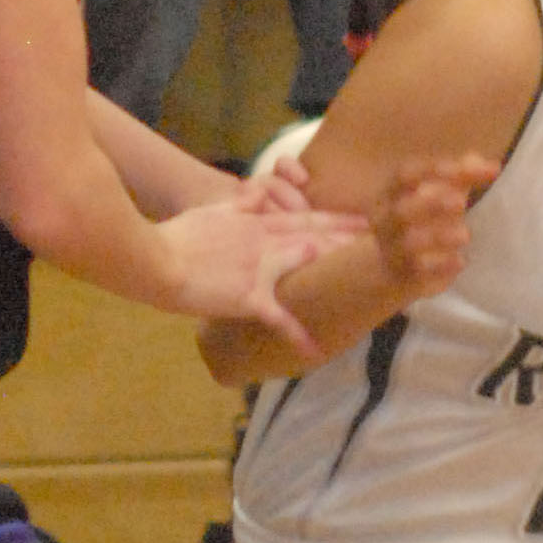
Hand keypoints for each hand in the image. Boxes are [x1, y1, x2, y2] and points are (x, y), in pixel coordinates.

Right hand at [156, 201, 361, 357]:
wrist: (154, 258)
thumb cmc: (176, 236)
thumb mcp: (211, 211)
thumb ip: (239, 204)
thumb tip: (258, 192)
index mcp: (255, 224)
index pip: (305, 217)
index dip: (338, 218)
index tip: (366, 219)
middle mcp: (264, 242)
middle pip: (316, 237)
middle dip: (351, 240)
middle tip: (387, 242)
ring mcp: (259, 268)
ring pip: (306, 265)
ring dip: (336, 271)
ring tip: (369, 281)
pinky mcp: (247, 296)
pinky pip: (278, 317)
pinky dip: (297, 334)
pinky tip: (314, 350)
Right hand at [374, 154, 499, 300]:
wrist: (396, 269)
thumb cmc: (424, 221)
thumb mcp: (441, 194)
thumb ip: (463, 177)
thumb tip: (487, 164)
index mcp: (390, 193)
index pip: (405, 175)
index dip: (435, 170)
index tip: (469, 170)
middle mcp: (385, 221)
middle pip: (401, 210)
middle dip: (431, 204)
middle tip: (461, 202)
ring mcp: (391, 250)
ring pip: (411, 243)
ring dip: (439, 237)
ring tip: (465, 235)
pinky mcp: (403, 276)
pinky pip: (419, 272)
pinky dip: (441, 266)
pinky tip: (461, 261)